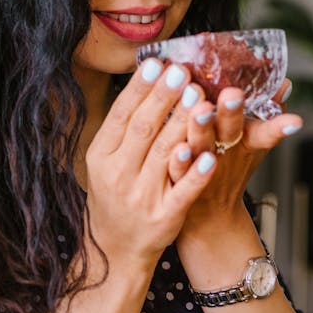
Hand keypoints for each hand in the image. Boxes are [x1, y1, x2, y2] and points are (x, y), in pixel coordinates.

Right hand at [83, 59, 220, 270]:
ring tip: (200, 97)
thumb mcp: (106, 162)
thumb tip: (148, 81)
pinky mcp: (165, 217)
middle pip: (144, 129)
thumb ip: (124, 128)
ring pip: (166, 154)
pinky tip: (211, 154)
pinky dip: (196, 173)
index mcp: (102, 157)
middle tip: (183, 71)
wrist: (116, 249)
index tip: (157, 63)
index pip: (121, 116)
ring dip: (184, 124)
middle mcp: (118, 175)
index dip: (140, 89)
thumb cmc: (115, 196)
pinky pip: (183, 191)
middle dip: (164, 98)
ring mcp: (142, 197)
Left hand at [168, 79, 301, 228]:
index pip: (266, 132)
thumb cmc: (230, 166)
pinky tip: (177, 147)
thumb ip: (268, 111)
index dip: (279, 127)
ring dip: (202, 129)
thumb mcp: (253, 142)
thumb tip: (284, 82)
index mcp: (245, 140)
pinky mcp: (180, 181)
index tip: (294, 121)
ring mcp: (202, 167)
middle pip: (230, 131)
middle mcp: (225, 152)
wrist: (208, 215)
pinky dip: (179, 161)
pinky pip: (178, 170)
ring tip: (201, 110)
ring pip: (202, 146)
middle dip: (232, 113)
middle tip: (232, 94)